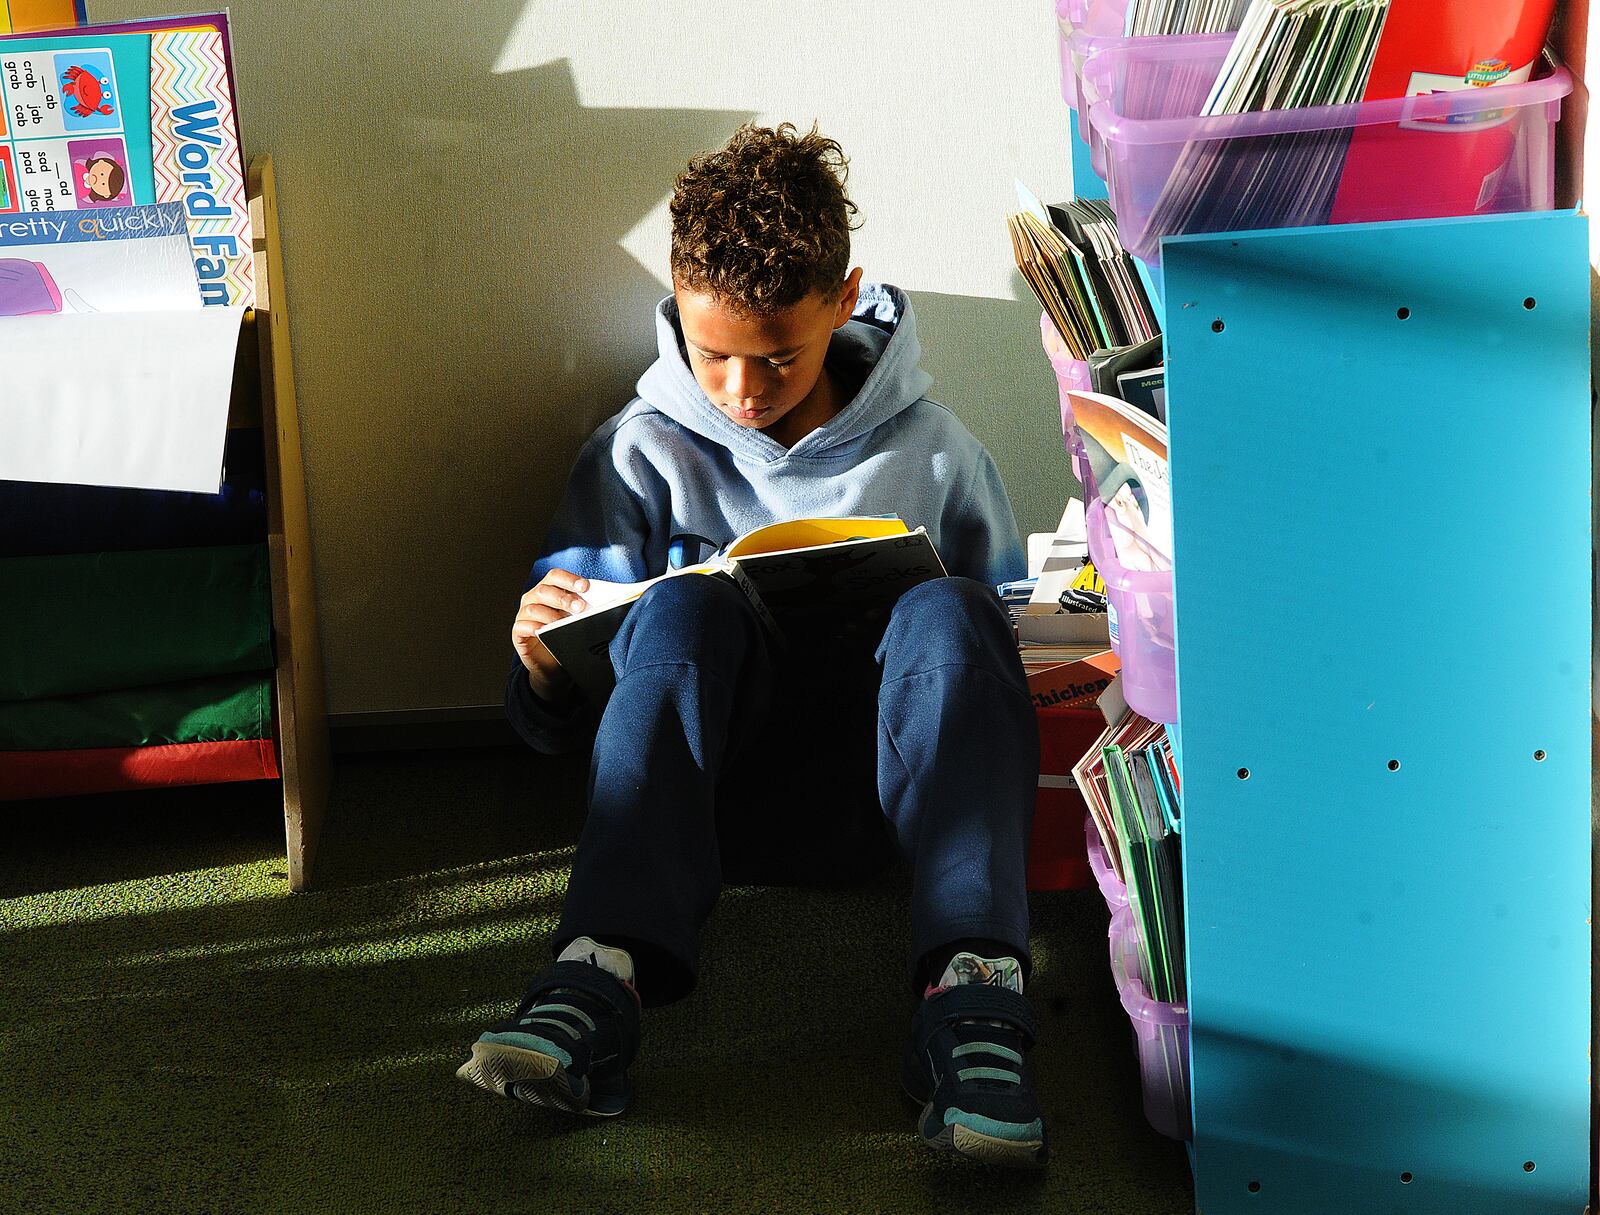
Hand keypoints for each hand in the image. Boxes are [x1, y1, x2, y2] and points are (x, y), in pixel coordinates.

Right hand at [512, 569, 589, 700]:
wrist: (553, 664)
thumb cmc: (565, 636)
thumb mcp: (576, 619)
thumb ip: (583, 607)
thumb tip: (604, 601)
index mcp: (548, 589)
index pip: (555, 576)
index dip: (569, 579)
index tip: (586, 587)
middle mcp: (533, 599)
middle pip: (544, 590)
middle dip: (564, 598)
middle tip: (581, 607)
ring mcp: (523, 615)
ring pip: (533, 608)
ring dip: (551, 615)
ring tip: (565, 623)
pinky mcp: (518, 633)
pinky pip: (522, 627)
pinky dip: (534, 628)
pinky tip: (546, 632)